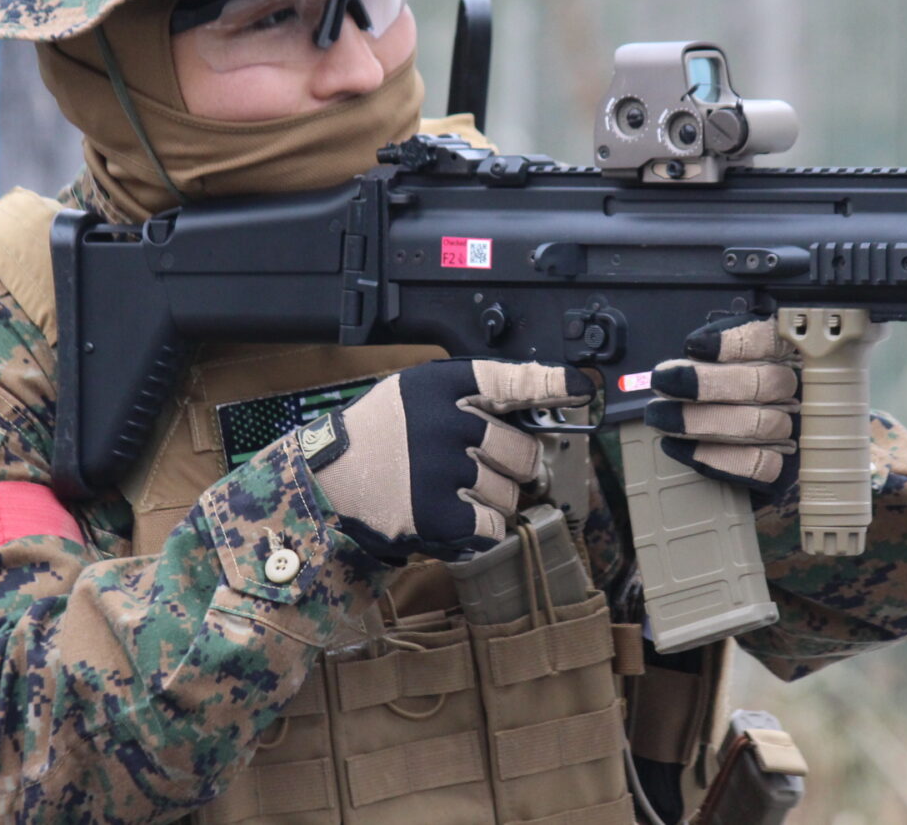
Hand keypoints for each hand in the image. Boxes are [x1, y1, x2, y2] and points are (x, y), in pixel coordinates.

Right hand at [300, 359, 594, 559]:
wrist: (324, 485)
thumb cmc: (378, 438)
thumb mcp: (415, 397)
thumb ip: (469, 400)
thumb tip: (534, 417)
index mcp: (441, 387)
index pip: (510, 380)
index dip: (551, 385)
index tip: (581, 389)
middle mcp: (446, 423)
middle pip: (523, 450)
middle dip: (512, 465)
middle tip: (480, 467)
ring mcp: (443, 469)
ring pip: (511, 492)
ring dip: (493, 498)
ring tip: (450, 490)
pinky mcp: (440, 513)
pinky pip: (495, 524)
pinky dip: (483, 526)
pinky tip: (453, 514)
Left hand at [645, 314, 799, 495]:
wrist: (747, 450)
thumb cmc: (726, 389)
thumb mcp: (723, 357)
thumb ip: (719, 348)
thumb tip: (695, 349)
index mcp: (787, 354)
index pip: (772, 341)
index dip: (734, 343)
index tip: (694, 347)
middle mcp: (799, 391)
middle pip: (763, 384)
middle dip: (706, 384)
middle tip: (662, 382)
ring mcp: (796, 430)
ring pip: (756, 425)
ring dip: (699, 421)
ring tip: (659, 416)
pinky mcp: (784, 468)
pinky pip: (755, 464)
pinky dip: (711, 456)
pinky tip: (675, 446)